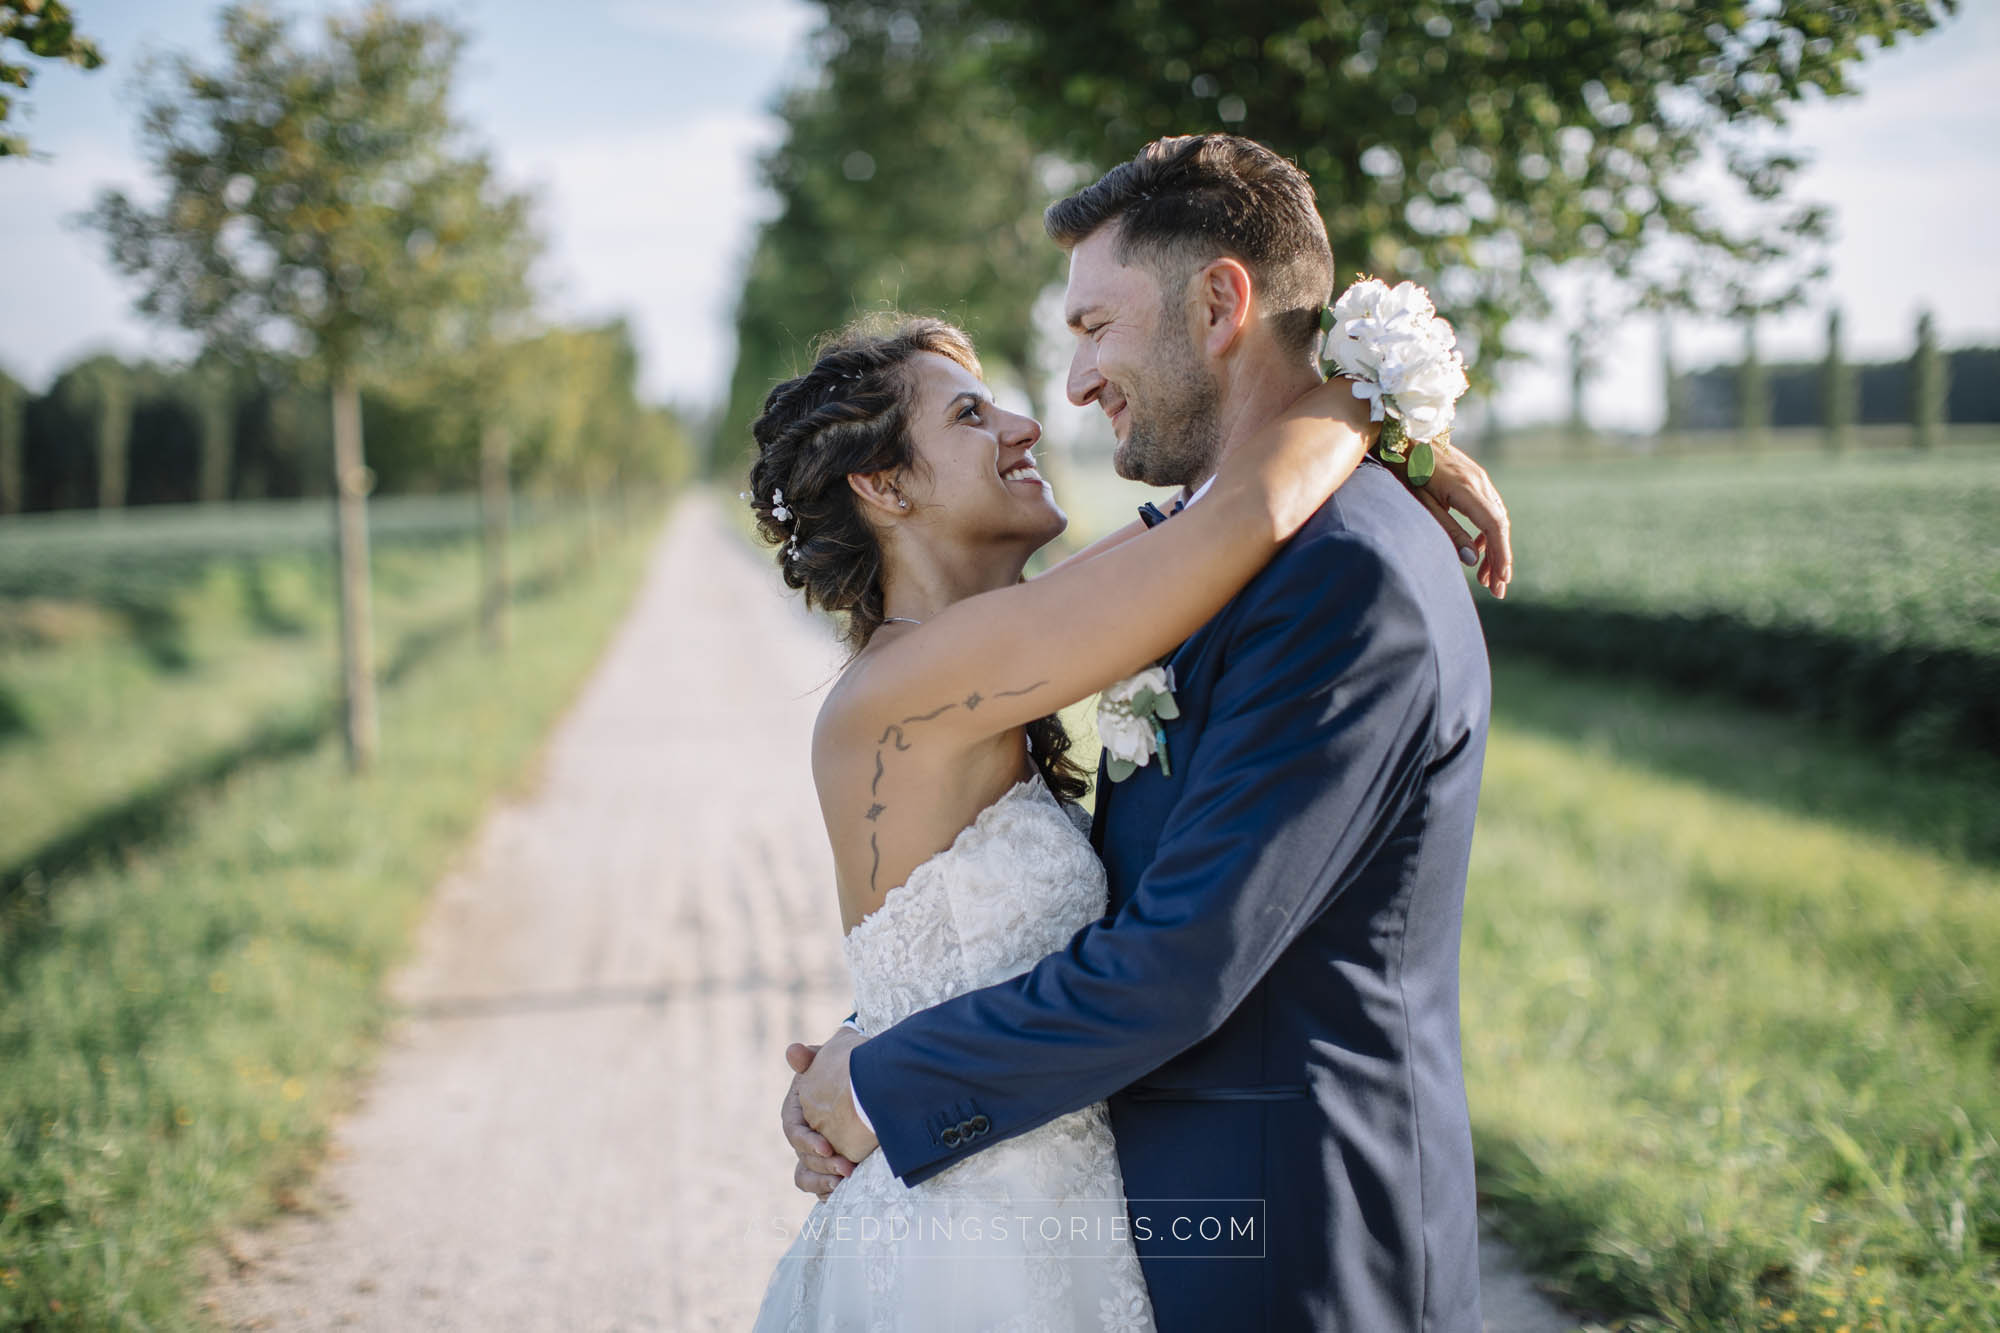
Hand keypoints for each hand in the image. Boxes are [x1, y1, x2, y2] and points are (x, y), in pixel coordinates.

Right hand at [782, 1041, 858, 1198]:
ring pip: (806, 1176)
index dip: (807, 1141)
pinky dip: (829, 1192)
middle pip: (803, 1158)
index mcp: (796, 1111)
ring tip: (845, 1183)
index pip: (793, 1131)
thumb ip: (811, 1057)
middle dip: (823, 1167)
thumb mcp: (827, 1059)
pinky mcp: (827, 1166)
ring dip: (823, 1183)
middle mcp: (802, 1134)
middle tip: (848, 1169)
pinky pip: (820, 1187)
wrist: (863, 1080)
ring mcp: (813, 1152)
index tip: (827, 1147)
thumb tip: (793, 1051)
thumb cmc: (840, 1068)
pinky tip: (845, 1192)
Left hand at [1408, 440, 1511, 598]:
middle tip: (1497, 589)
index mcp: (1467, 489)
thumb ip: (1448, 530)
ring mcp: (1479, 478)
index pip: (1494, 526)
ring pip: (1497, 518)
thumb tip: (1471, 559)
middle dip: (1500, 559)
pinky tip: (1477, 548)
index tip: (1501, 579)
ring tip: (1487, 576)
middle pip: (1500, 525)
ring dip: (1495, 548)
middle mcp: (1479, 482)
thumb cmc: (1406, 469)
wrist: (1404, 434)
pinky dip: (1488, 532)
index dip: (1500, 554)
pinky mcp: (1474, 478)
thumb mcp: (1422, 503)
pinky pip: (1489, 508)